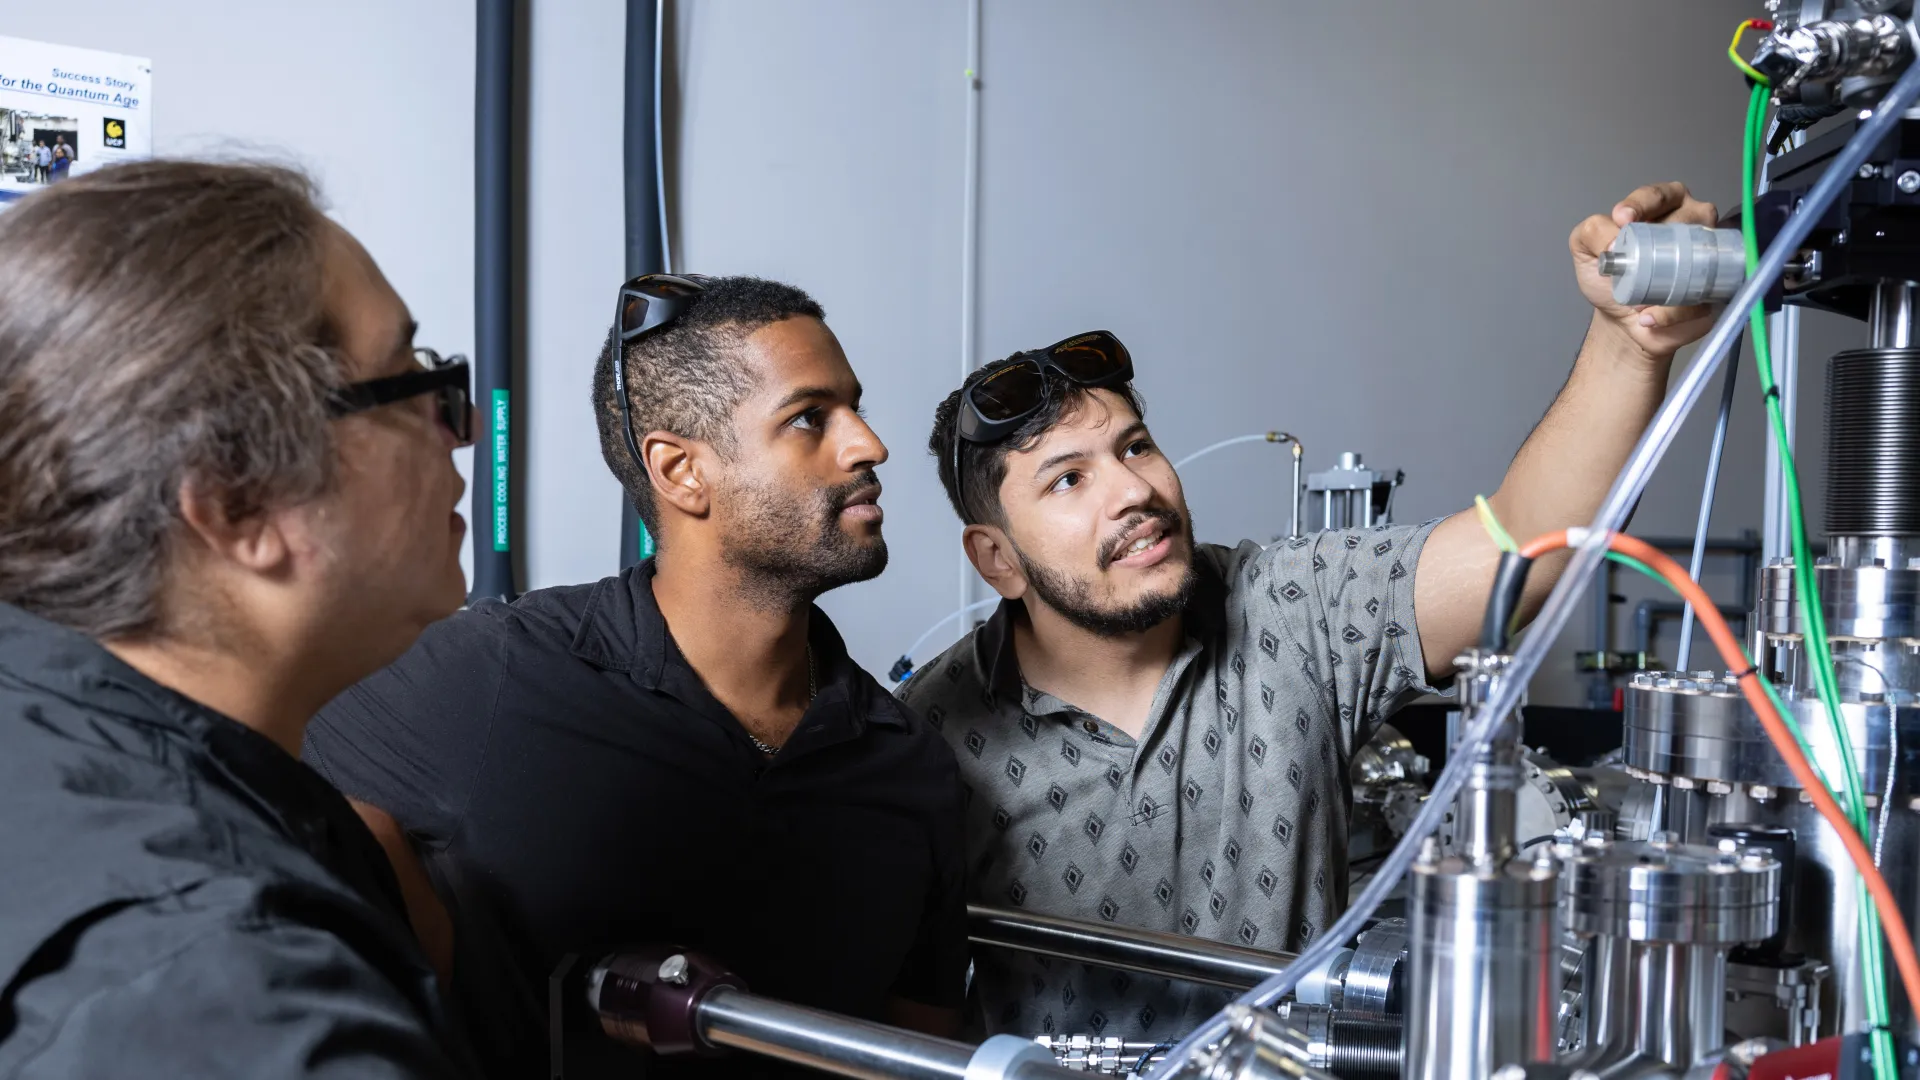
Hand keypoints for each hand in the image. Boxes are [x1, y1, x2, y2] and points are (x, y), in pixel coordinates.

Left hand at [1570, 181, 1720, 360]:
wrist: (1621, 321)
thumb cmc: (1609, 278)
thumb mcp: (1586, 251)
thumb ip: (1592, 233)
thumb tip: (1615, 239)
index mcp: (1662, 208)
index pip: (1659, 194)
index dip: (1643, 203)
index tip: (1623, 220)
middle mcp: (1691, 224)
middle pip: (1694, 214)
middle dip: (1662, 237)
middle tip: (1633, 263)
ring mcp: (1709, 256)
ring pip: (1706, 252)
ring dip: (1671, 277)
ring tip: (1638, 300)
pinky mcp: (1715, 290)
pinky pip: (1702, 298)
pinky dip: (1673, 311)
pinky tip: (1649, 318)